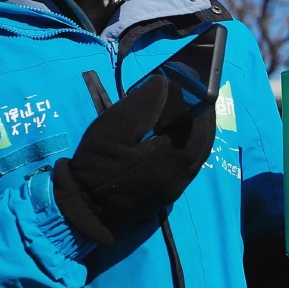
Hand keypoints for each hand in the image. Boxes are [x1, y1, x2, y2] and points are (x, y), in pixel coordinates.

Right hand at [50, 75, 215, 244]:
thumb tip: (164, 84)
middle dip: (200, 111)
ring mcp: (178, 186)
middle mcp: (184, 174)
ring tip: (183, 106)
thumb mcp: (112, 129)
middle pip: (204, 137)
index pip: (197, 121)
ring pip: (198, 150)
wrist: (84, 210)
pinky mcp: (170, 192)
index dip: (195, 97)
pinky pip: (188, 161)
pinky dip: (186, 141)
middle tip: (189, 89)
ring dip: (194, 127)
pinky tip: (173, 131)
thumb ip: (142, 105)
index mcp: (173, 158)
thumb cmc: (96, 167)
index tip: (186, 77)